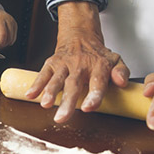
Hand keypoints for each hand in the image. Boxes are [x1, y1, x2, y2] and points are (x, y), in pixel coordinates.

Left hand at [0, 4, 17, 48]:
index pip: (3, 35)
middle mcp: (8, 20)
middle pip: (9, 39)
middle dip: (1, 44)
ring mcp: (13, 22)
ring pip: (12, 40)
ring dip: (4, 42)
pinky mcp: (15, 25)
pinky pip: (13, 38)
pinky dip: (7, 39)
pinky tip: (1, 35)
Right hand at [25, 2, 128, 122]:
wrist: (80, 36)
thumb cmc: (98, 55)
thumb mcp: (116, 60)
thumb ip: (121, 72)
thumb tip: (122, 82)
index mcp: (98, 66)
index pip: (97, 82)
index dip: (93, 96)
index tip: (89, 108)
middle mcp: (80, 65)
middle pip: (73, 85)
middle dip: (67, 101)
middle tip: (62, 117)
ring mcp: (64, 64)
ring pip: (56, 79)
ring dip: (49, 92)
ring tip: (45, 105)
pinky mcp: (51, 63)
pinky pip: (43, 73)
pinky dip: (36, 84)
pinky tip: (30, 95)